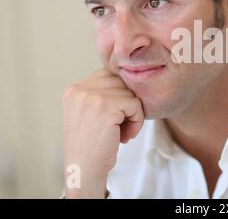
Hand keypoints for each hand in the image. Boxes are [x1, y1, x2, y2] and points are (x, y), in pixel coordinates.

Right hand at [63, 68, 143, 197]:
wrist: (85, 170)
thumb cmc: (93, 144)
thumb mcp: (89, 113)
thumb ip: (102, 93)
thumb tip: (129, 74)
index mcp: (73, 90)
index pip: (108, 76)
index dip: (119, 95)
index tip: (115, 117)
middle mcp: (79, 90)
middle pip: (120, 81)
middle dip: (127, 103)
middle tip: (121, 126)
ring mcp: (91, 97)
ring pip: (130, 92)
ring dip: (133, 113)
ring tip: (122, 132)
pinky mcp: (106, 107)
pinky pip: (135, 104)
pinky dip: (137, 121)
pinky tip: (126, 136)